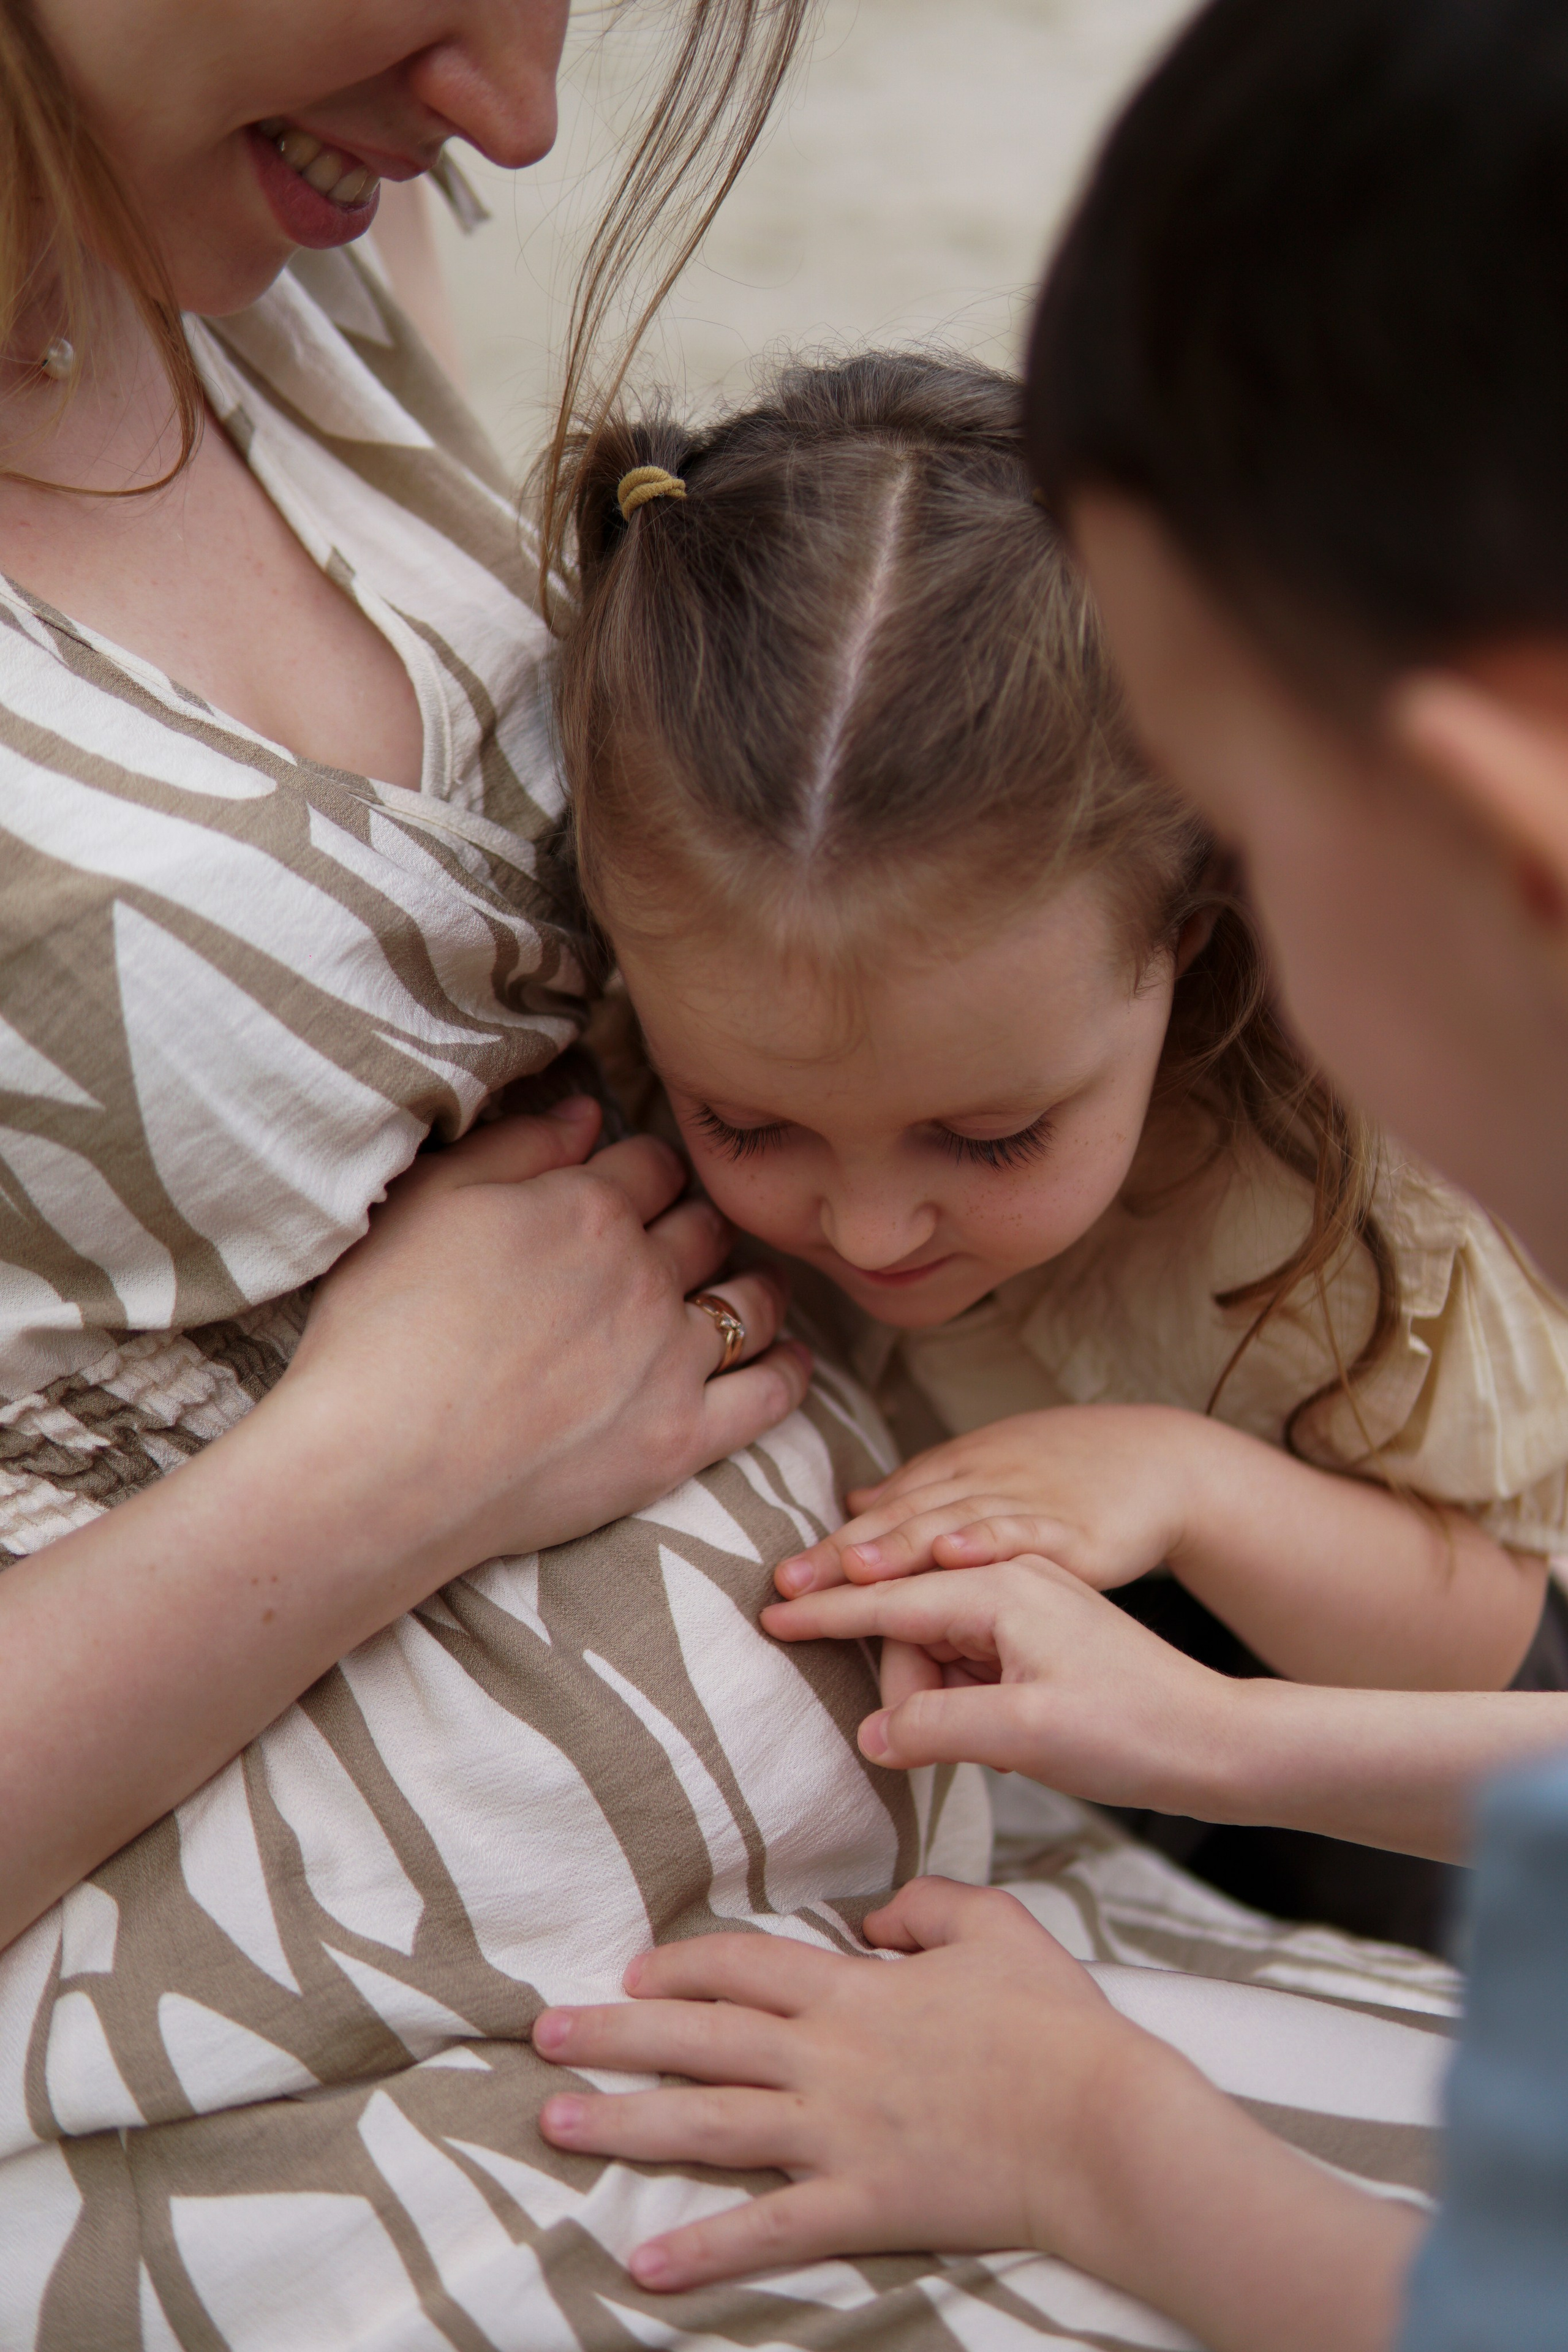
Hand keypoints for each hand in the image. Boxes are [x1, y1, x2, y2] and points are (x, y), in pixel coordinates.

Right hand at [0, 1098, 810, 1952]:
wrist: (381, 1465)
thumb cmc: (383, 1329)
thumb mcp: (427, 1203)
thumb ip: (515, 1147)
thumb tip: (587, 1112)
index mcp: (586, 1206)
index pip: (648, 1164)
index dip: (641, 1172)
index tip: (632, 1187)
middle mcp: (644, 1272)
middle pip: (702, 1226)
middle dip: (695, 1224)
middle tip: (679, 1243)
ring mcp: (670, 1358)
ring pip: (749, 1301)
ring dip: (752, 1287)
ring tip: (741, 1290)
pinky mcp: (681, 1438)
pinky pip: (770, 1395)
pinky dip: (788, 1371)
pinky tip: (788, 1359)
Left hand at [534, 1880, 1150, 2288]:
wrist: (1103, 2122)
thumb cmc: (1058, 2025)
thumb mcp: (995, 1926)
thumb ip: (927, 1906)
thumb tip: (877, 1915)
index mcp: (855, 1990)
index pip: (741, 1966)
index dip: (680, 1966)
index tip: (630, 1974)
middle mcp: (828, 2057)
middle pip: (698, 2037)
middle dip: (612, 2035)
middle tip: (543, 2036)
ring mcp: (839, 2132)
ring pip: (709, 2122)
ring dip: (625, 2123)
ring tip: (555, 2123)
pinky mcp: (864, 2202)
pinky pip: (770, 2229)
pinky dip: (706, 2249)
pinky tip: (646, 2263)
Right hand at [762, 1557, 1241, 1811]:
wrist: (1219, 1743)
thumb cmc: (1132, 1733)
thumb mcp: (1024, 1736)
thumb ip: (936, 1728)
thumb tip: (873, 1735)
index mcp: (1000, 1587)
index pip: (886, 1598)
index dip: (824, 1612)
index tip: (767, 1613)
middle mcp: (1009, 1579)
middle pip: (909, 1628)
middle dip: (905, 1692)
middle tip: (931, 1749)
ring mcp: (1028, 1603)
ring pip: (938, 1648)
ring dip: (942, 1702)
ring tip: (994, 1746)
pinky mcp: (1042, 1633)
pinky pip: (972, 1659)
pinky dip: (969, 1699)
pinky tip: (1004, 1735)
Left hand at [774, 1403, 1214, 1598]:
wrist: (1160, 1459)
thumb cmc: (1066, 1473)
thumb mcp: (985, 1473)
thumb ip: (920, 1493)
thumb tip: (853, 1505)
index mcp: (956, 1476)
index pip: (883, 1515)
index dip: (832, 1548)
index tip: (780, 1581)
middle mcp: (981, 1483)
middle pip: (904, 1519)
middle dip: (846, 1554)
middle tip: (791, 1584)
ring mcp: (1028, 1502)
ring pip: (954, 1524)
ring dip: (903, 1545)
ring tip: (857, 1569)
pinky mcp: (1076, 1528)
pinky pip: (1028, 1533)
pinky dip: (991, 1540)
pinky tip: (958, 1555)